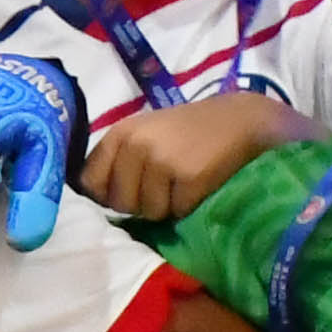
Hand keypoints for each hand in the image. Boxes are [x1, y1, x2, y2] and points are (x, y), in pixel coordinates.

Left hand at [78, 88, 298, 222]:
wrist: (240, 120)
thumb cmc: (188, 132)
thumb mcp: (146, 134)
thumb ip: (119, 160)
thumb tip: (96, 199)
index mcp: (120, 133)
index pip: (91, 181)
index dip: (107, 193)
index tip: (125, 191)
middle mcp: (136, 145)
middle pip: (121, 203)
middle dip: (141, 203)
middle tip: (164, 184)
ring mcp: (162, 161)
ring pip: (149, 212)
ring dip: (167, 206)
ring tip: (182, 181)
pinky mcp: (188, 177)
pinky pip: (177, 212)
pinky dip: (189, 205)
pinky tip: (200, 183)